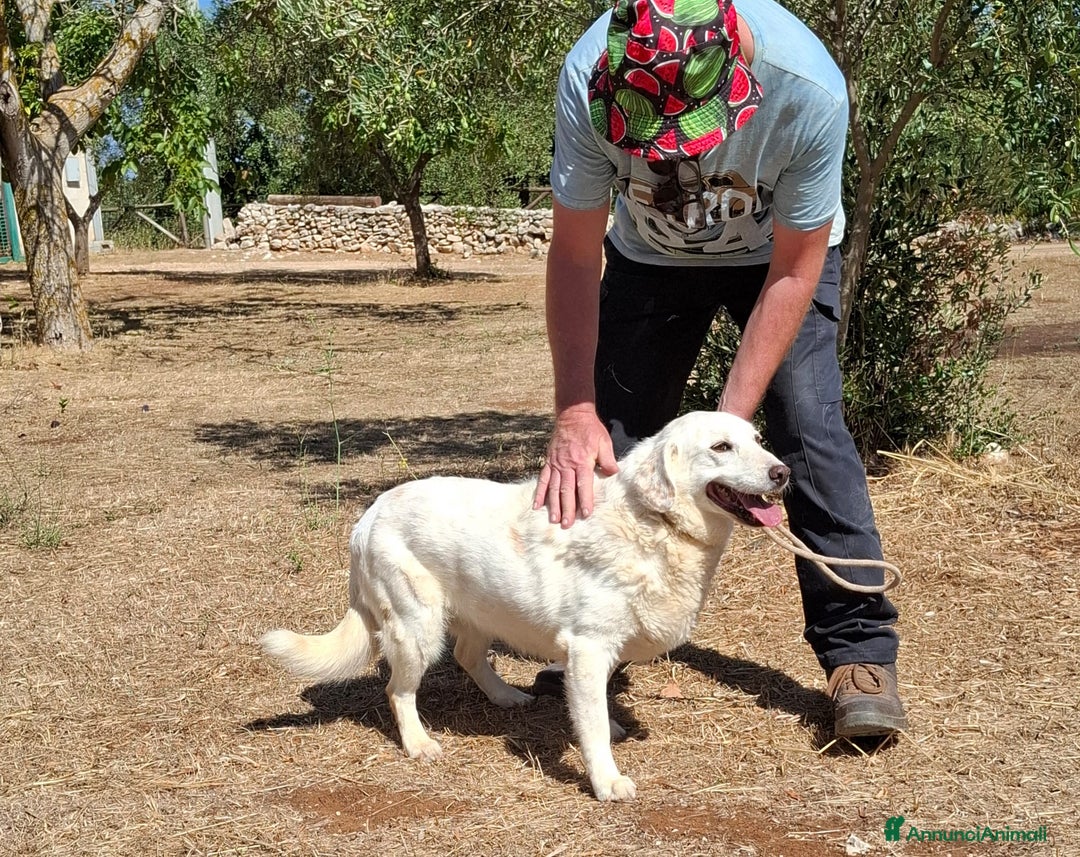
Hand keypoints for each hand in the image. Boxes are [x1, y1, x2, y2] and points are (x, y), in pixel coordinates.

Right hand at [533, 405, 618, 527]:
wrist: (572, 415)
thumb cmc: (590, 430)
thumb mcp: (604, 441)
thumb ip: (608, 459)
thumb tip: (613, 473)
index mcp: (582, 461)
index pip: (583, 484)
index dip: (585, 500)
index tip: (586, 514)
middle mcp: (567, 464)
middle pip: (566, 490)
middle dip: (567, 508)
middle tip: (567, 524)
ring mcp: (556, 464)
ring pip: (553, 487)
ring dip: (553, 505)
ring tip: (554, 519)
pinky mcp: (549, 462)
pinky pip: (542, 479)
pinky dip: (539, 493)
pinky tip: (536, 506)